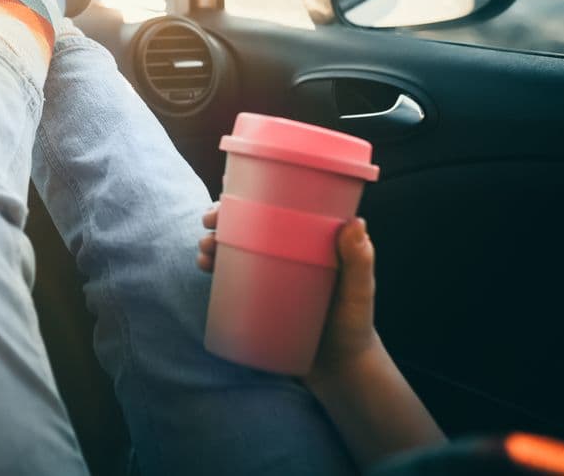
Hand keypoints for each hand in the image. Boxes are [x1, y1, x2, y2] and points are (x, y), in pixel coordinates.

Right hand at [197, 206, 381, 382]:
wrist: (341, 371)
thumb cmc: (355, 326)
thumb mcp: (358, 293)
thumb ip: (359, 262)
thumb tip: (356, 222)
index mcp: (310, 240)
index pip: (276, 207)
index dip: (247, 195)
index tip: (226, 192)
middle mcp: (287, 251)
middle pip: (248, 224)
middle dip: (222, 218)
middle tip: (209, 225)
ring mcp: (271, 274)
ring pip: (236, 247)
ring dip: (213, 241)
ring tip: (204, 251)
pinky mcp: (260, 297)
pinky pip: (233, 276)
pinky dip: (216, 266)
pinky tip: (204, 266)